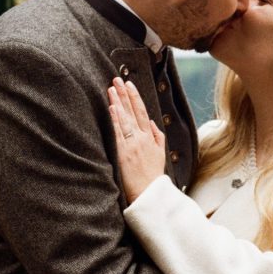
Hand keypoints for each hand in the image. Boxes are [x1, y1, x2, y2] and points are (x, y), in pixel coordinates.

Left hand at [108, 78, 166, 202]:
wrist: (149, 194)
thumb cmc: (152, 176)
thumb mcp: (160, 154)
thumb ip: (157, 136)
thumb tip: (151, 122)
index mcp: (150, 137)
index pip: (142, 111)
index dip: (135, 96)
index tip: (129, 84)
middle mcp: (141, 138)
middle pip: (132, 111)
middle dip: (124, 94)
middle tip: (117, 79)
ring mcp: (132, 145)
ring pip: (124, 119)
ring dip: (118, 102)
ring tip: (111, 89)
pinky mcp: (123, 153)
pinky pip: (118, 133)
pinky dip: (115, 119)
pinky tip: (112, 108)